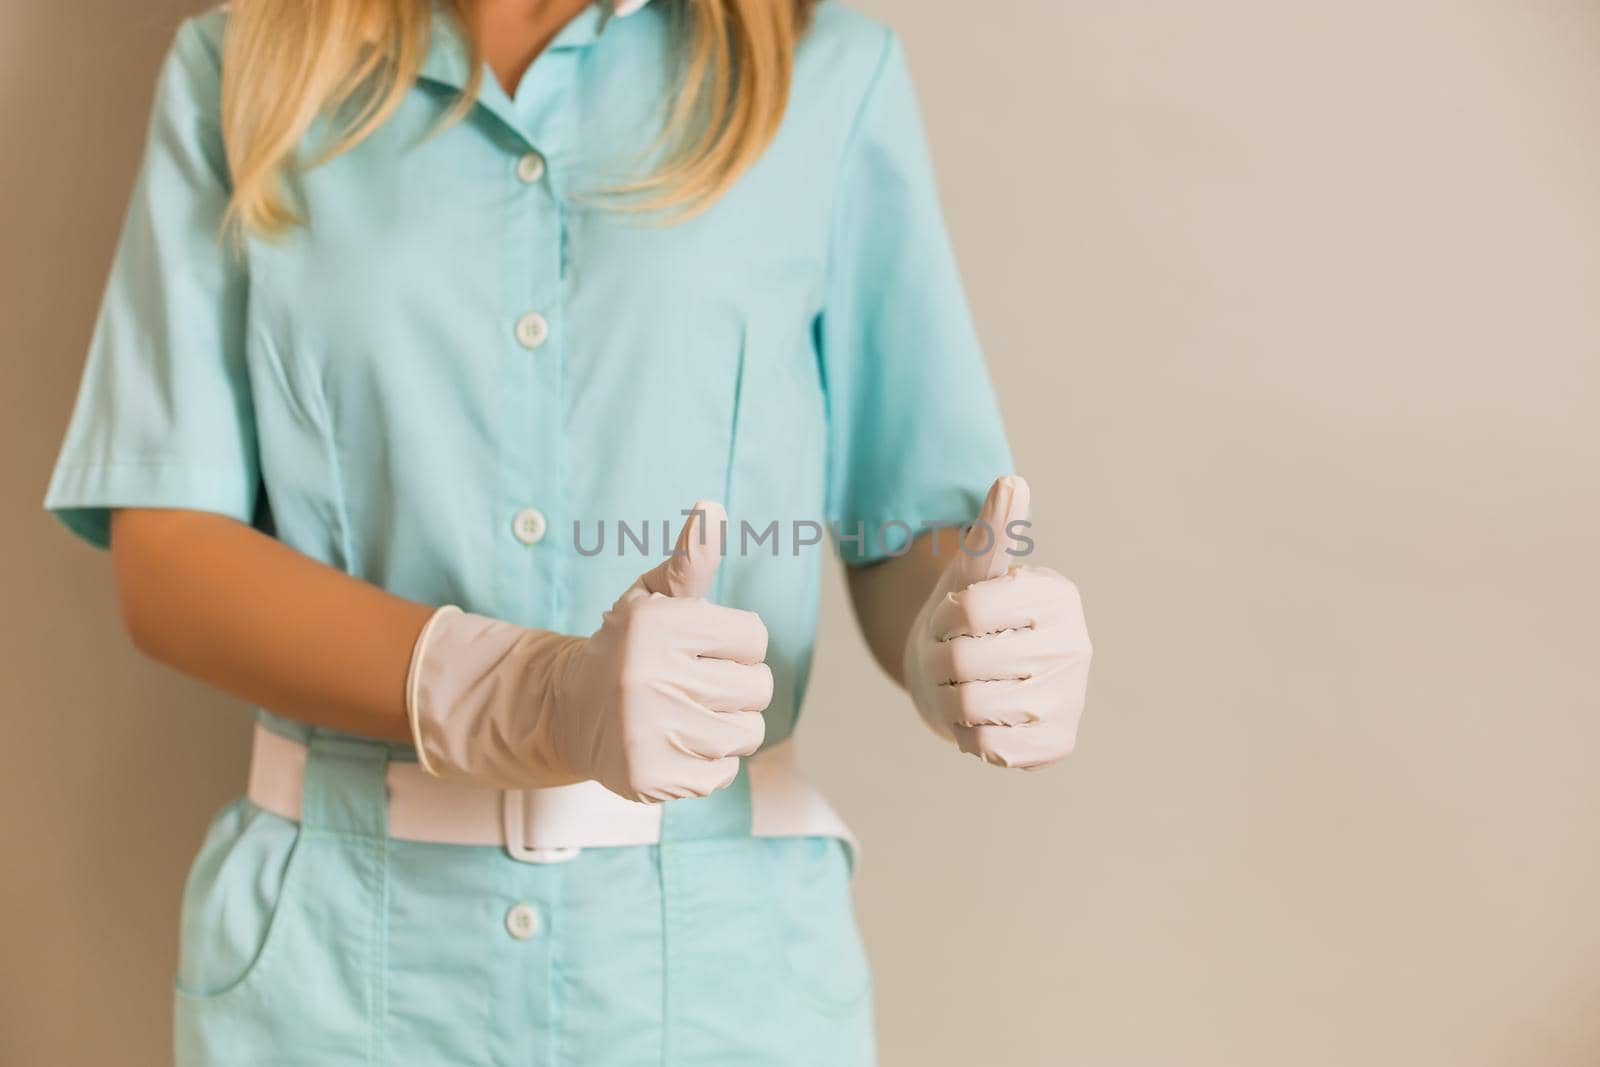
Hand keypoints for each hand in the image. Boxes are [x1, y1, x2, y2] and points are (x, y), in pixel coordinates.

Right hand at [549, 502, 771, 801]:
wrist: (567, 711)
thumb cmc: (628, 648)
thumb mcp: (651, 599)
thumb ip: (690, 560)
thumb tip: (714, 508)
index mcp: (657, 625)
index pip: (755, 637)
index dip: (735, 644)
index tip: (703, 649)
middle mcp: (650, 677)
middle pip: (759, 688)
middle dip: (735, 687)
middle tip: (695, 685)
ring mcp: (649, 731)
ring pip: (747, 733)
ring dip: (727, 727)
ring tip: (686, 715)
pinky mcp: (650, 777)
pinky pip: (724, 773)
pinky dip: (708, 763)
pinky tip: (675, 745)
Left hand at [903, 476, 1091, 768]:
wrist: (968, 675)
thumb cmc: (968, 617)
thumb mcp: (971, 573)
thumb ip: (990, 532)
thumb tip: (1012, 481)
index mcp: (1058, 597)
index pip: (969, 610)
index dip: (943, 618)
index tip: (954, 617)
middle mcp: (1075, 647)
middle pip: (965, 662)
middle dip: (941, 661)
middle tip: (953, 657)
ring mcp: (1070, 698)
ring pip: (972, 706)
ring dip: (949, 699)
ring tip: (962, 685)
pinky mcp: (1058, 743)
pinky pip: (990, 748)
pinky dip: (969, 734)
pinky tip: (981, 717)